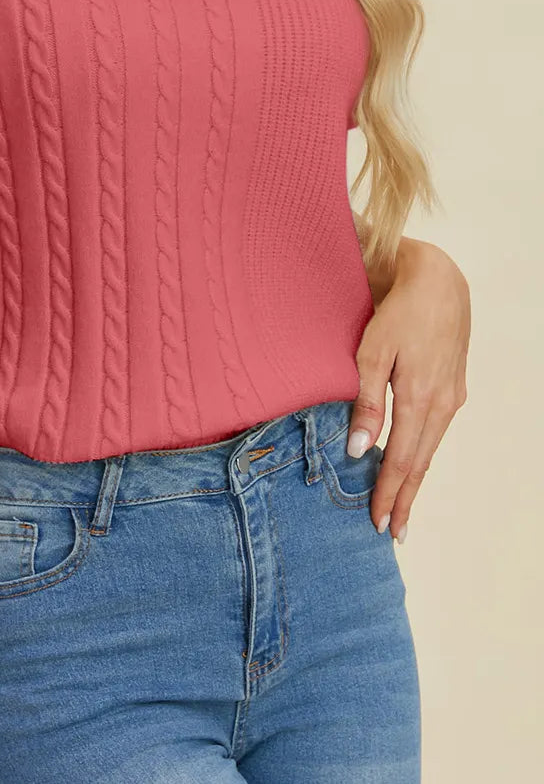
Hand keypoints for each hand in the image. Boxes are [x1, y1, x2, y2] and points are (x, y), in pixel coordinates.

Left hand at [347, 239, 469, 541]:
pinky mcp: (454, 387)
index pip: (400, 460)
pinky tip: (412, 461)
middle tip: (392, 531)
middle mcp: (441, 404)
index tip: (379, 522)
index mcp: (418, 398)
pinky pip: (436, 431)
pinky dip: (423, 453)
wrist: (439, 281)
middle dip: (404, 498)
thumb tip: (358, 449)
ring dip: (414, 479)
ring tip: (401, 506)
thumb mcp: (372, 351)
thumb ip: (366, 402)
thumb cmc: (398, 310)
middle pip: (420, 463)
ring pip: (430, 448)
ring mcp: (451, 396)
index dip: (389, 493)